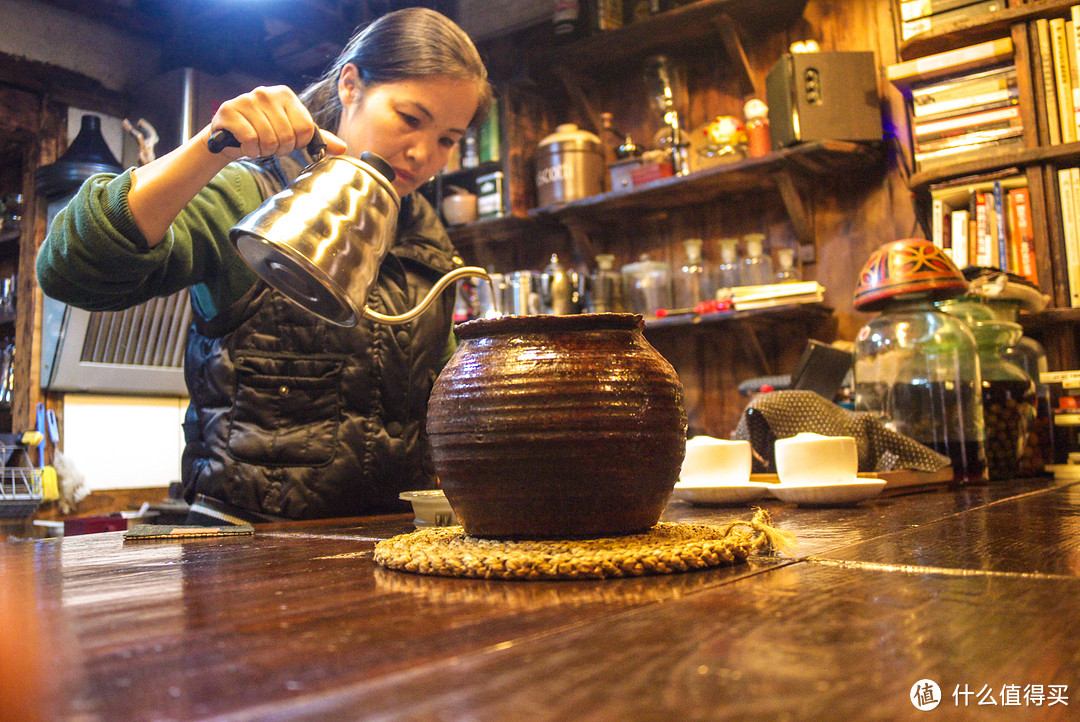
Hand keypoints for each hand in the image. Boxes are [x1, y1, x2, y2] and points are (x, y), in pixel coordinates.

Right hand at [208, 86, 346, 158]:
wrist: (231, 135)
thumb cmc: (265, 132)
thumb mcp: (292, 132)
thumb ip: (317, 139)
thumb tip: (343, 148)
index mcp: (285, 94)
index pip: (306, 128)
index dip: (299, 143)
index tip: (289, 142)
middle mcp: (266, 92)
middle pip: (288, 136)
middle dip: (280, 149)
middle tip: (270, 145)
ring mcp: (246, 100)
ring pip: (269, 140)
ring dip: (264, 151)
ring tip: (258, 143)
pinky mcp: (229, 111)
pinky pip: (250, 140)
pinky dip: (249, 150)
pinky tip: (245, 144)